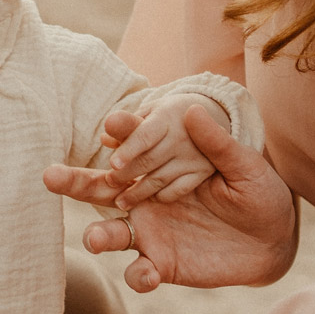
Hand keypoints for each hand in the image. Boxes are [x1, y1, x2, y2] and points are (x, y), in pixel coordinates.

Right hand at [45, 103, 295, 291]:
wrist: (275, 241)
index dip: (120, 136)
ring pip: (110, 234)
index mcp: (161, 169)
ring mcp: (150, 234)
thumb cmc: (260, 194)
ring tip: (95, 239)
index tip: (112, 125)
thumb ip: (218, 145)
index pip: (132, 149)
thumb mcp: (245, 167)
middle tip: (49, 176)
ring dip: (98, 236)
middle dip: (73, 182)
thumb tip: (195, 111)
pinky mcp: (161, 265)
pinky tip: (145, 274)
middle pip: (101, 190)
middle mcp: (145, 200)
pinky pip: (139, 273)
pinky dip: (137, 276)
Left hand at [104, 91, 219, 205]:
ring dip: (138, 193)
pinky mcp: (201, 172)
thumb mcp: (149, 112)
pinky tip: (148, 198)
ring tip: (120, 201)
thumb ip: (127, 126)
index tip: (113, 164)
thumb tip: (105, 139)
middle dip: (126, 174)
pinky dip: (161, 196)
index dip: (128, 150)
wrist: (209, 117)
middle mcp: (181, 137)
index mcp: (165, 117)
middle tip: (110, 181)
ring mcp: (193, 156)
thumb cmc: (167, 116)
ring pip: (160, 179)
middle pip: (149, 160)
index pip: (144, 136)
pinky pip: (177, 190)